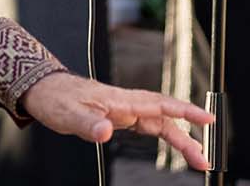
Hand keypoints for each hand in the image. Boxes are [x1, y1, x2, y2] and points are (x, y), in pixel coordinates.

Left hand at [22, 73, 212, 170]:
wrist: (42, 89)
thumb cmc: (54, 98)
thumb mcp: (67, 114)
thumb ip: (88, 124)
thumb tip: (106, 132)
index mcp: (118, 100)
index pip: (158, 104)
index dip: (184, 111)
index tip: (207, 119)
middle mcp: (125, 102)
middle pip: (164, 117)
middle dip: (188, 135)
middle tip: (203, 159)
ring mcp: (124, 109)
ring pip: (159, 122)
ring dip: (179, 138)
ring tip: (196, 158)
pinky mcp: (119, 115)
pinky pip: (149, 124)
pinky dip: (164, 133)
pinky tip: (173, 143)